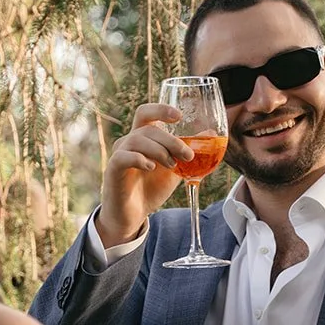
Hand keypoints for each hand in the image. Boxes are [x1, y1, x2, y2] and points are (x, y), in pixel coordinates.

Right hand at [97, 104, 194, 248]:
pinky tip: (151, 167)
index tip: (179, 116)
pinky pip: (123, 157)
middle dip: (171, 140)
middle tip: (187, 155)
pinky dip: (139, 159)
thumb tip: (212, 133)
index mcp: (143, 138)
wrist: (134, 215)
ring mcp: (120, 154)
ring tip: (172, 166)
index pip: (146, 113)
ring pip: (137, 140)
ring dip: (159, 151)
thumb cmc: (151, 188)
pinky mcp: (113, 169)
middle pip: (148, 128)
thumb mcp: (176, 169)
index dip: (160, 110)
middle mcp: (129, 142)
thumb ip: (188, 152)